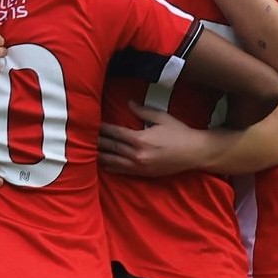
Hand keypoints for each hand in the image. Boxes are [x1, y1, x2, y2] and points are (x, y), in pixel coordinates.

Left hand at [98, 102, 215, 176]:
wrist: (194, 153)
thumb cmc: (179, 133)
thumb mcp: (162, 118)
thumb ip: (143, 111)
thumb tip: (129, 104)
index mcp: (140, 139)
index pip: (115, 133)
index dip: (102, 129)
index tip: (92, 124)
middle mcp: (137, 154)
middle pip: (111, 147)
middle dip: (97, 142)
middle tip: (83, 138)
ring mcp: (139, 166)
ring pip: (114, 161)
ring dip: (101, 156)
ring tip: (88, 152)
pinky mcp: (144, 173)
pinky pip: (123, 171)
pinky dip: (112, 167)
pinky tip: (104, 165)